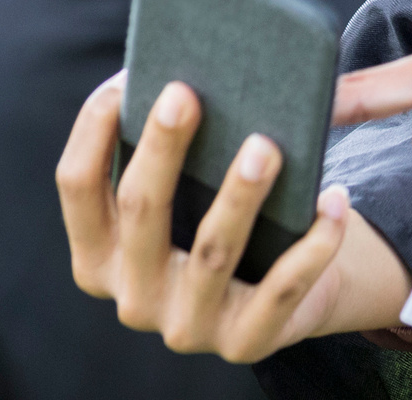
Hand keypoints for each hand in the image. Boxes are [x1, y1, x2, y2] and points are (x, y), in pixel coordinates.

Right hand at [58, 74, 407, 359]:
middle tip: (187, 93)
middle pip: (142, 212)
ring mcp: (186, 327)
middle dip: (163, 150)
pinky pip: (282, 289)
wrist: (282, 296)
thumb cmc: (221, 219)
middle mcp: (132, 297)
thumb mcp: (185, 195)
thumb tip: (192, 69)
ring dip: (239, 196)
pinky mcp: (246, 342)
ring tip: (266, 146)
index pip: (77, 187)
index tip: (125, 78)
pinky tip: (334, 198)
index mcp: (99, 255)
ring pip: (211, 253)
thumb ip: (172, 151)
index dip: (93, 131)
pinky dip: (312, 244)